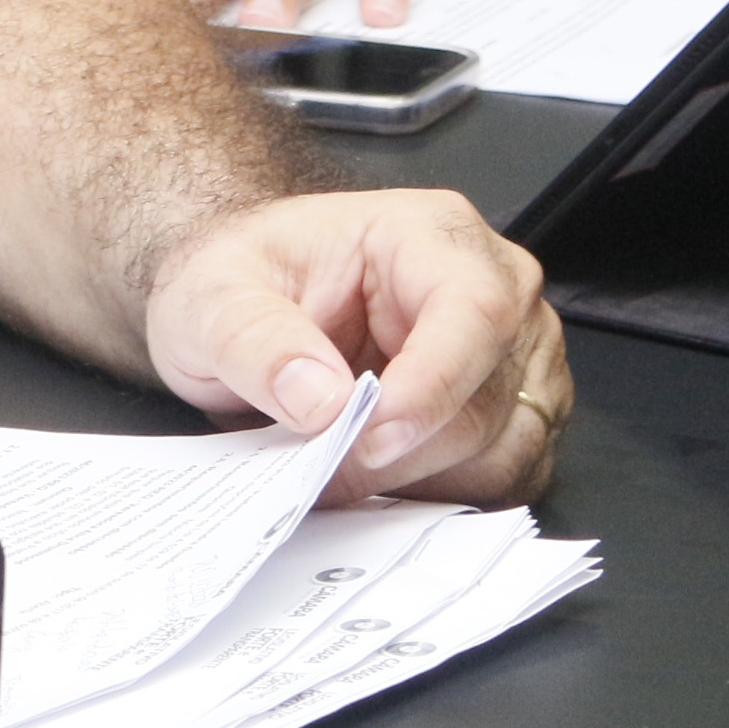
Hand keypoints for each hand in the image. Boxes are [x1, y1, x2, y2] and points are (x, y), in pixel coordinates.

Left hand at [145, 188, 567, 506]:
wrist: (246, 303)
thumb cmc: (244, 280)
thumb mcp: (213, 296)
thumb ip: (258, 342)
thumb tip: (323, 402)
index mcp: (431, 235)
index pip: (474, 311)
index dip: (431, 386)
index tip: (366, 437)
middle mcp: (495, 290)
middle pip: (485, 400)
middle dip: (397, 451)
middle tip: (315, 467)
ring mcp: (514, 357)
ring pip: (497, 452)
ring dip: (410, 479)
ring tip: (329, 467)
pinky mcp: (512, 414)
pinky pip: (498, 478)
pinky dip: (429, 492)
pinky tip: (365, 474)